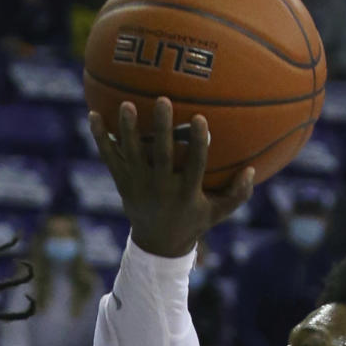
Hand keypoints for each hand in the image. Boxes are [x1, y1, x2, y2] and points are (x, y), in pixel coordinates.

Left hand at [89, 97, 253, 257]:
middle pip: (160, 155)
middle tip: (163, 100)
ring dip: (128, 130)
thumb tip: (252, 169)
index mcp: (186, 194)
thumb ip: (237, 194)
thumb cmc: (193, 221)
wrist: (157, 245)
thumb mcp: (218, 213)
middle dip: (162, 129)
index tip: (200, 119)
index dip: (197, 143)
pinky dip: (100, 138)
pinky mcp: (122, 183)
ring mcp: (138, 185)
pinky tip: (92, 115)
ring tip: (126, 104)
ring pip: (132, 155)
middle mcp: (161, 188)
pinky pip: (109, 158)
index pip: (194, 165)